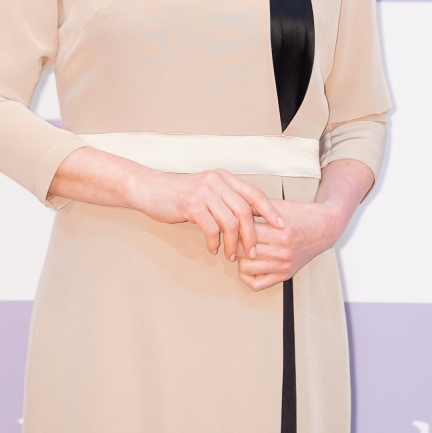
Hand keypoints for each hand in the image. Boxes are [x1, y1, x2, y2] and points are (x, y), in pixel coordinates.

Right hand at [135, 169, 284, 261]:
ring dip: (233, 243)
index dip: (270, 211)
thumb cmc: (180, 193)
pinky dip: (214, 243)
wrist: (151, 189)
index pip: (254, 194)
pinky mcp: (191, 205)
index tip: (280, 226)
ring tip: (231, 255)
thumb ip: (226, 199)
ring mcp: (204, 192)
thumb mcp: (207, 189)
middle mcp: (217, 181)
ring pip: (230, 222)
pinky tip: (212, 249)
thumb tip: (249, 219)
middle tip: (253, 252)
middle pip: (246, 211)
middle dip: (252, 235)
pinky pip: (211, 229)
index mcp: (224, 177)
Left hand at [236, 199, 345, 291]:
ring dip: (240, 257)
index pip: (246, 234)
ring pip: (246, 268)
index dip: (234, 227)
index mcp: (281, 234)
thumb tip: (234, 210)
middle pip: (242, 251)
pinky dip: (247, 275)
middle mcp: (282, 253)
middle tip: (233, 235)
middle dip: (234, 242)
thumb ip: (256, 208)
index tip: (231, 222)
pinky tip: (249, 262)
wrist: (323, 228)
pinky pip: (257, 284)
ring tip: (243, 247)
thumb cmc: (301, 214)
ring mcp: (283, 266)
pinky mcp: (285, 275)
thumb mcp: (279, 206)